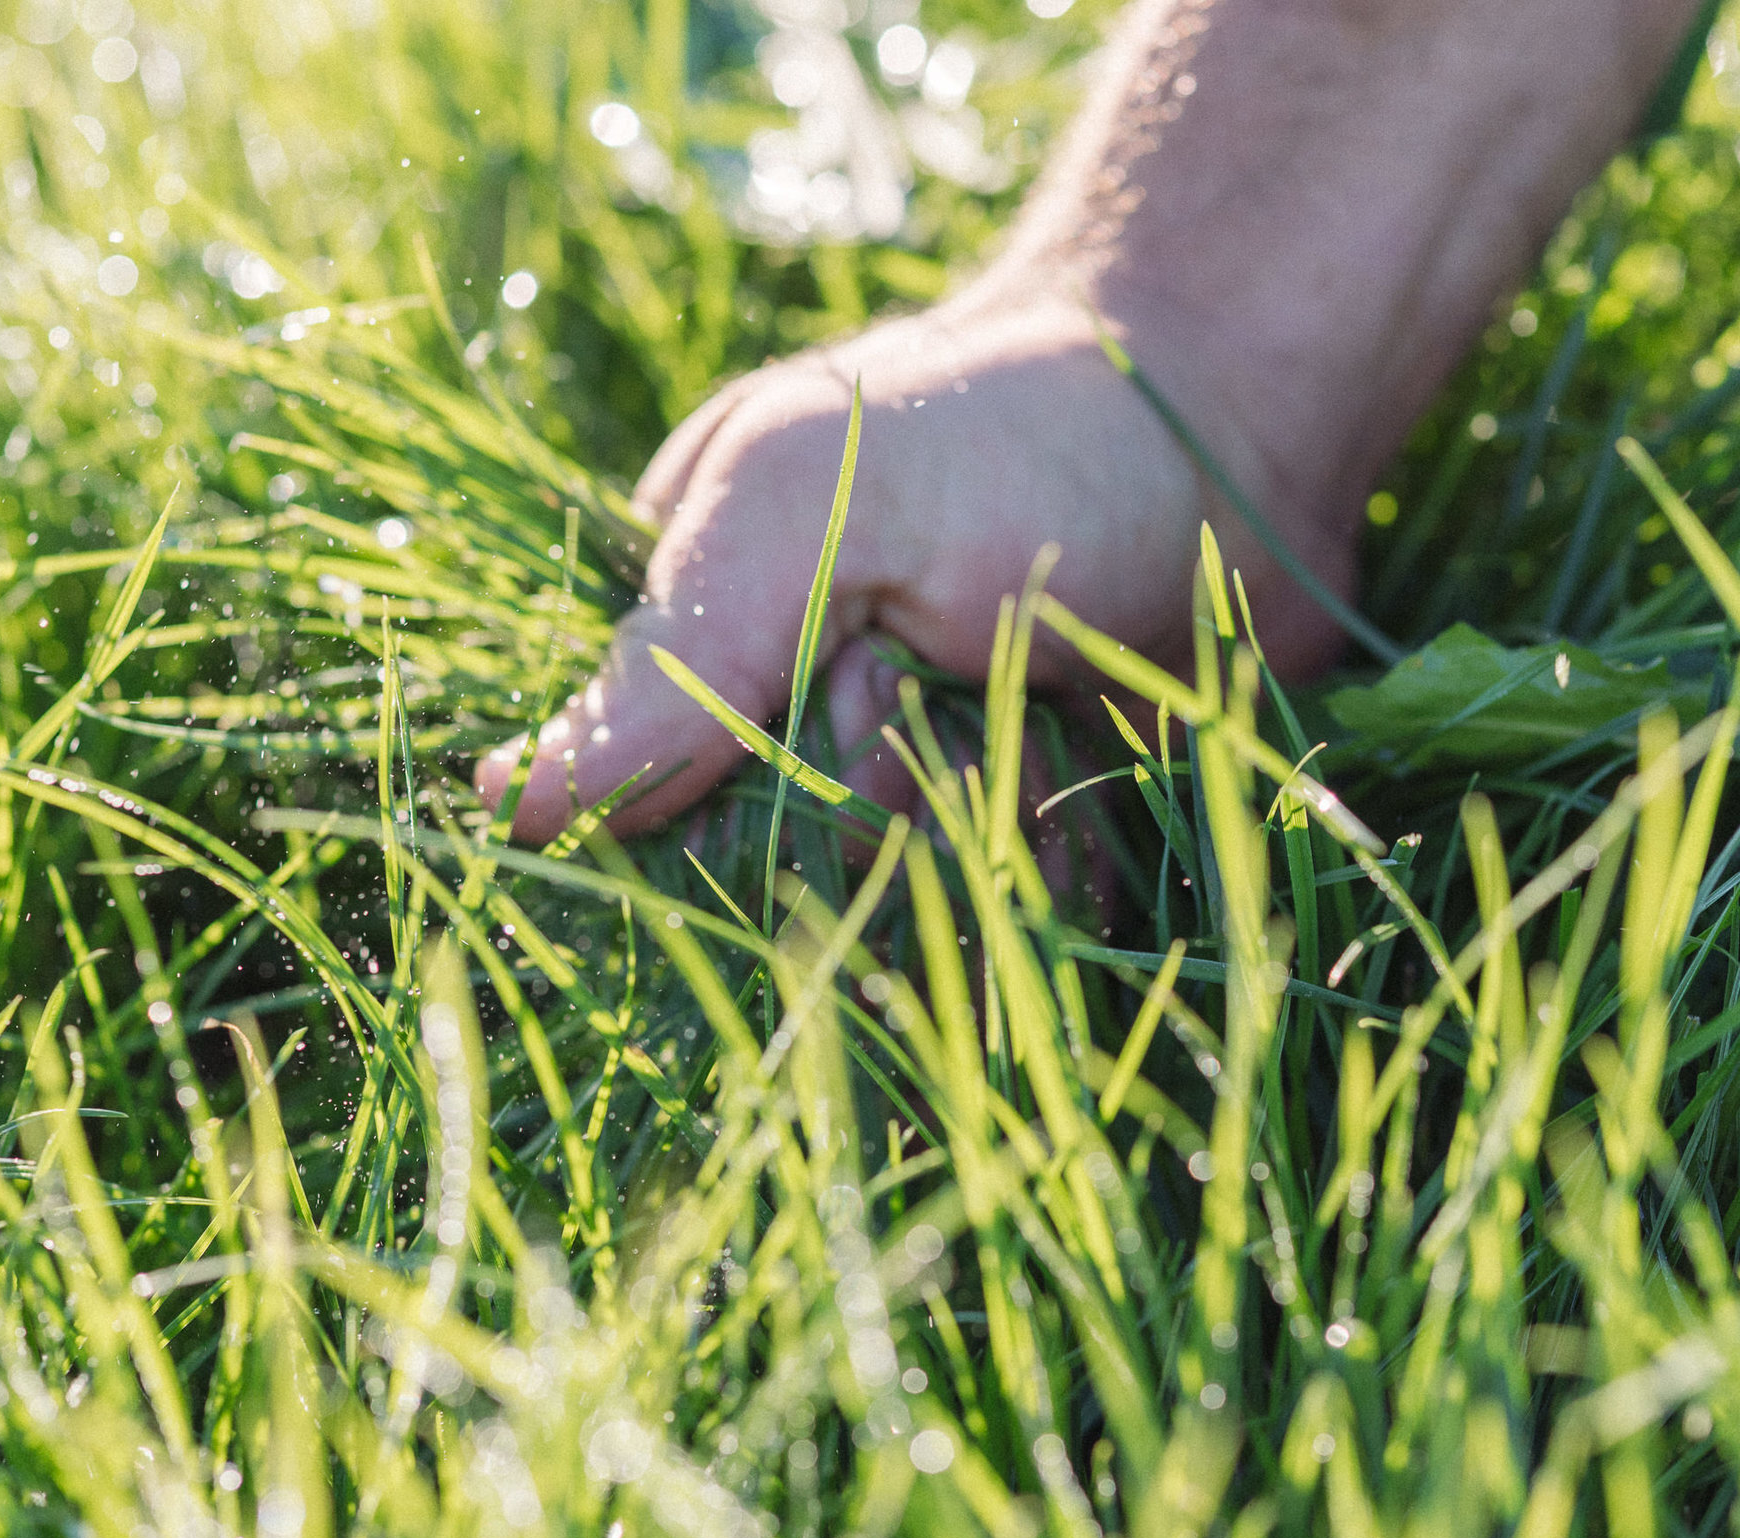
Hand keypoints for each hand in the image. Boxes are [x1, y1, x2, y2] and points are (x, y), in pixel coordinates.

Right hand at [476, 292, 1354, 841]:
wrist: (1234, 417)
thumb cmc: (1010, 423)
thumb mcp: (809, 498)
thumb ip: (680, 655)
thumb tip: (506, 806)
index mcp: (705, 633)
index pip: (651, 808)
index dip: (733, 803)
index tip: (839, 717)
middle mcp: (793, 720)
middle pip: (794, 878)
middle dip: (886, 798)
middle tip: (939, 667)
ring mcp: (916, 778)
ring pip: (913, 914)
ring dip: (987, 828)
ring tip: (1044, 706)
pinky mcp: (1025, 821)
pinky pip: (1011, 917)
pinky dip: (1062, 863)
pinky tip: (1096, 768)